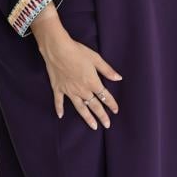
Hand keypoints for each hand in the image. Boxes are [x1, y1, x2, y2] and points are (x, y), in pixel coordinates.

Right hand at [31, 8, 121, 128]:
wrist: (58, 49)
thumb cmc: (78, 52)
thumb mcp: (96, 59)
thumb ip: (107, 70)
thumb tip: (118, 78)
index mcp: (92, 82)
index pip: (105, 96)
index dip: (111, 104)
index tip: (116, 111)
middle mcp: (82, 90)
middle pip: (94, 106)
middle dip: (102, 116)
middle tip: (107, 125)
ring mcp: (69, 91)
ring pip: (80, 108)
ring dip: (87, 118)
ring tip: (93, 126)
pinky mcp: (58, 88)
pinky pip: (59, 101)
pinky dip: (59, 109)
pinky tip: (61, 116)